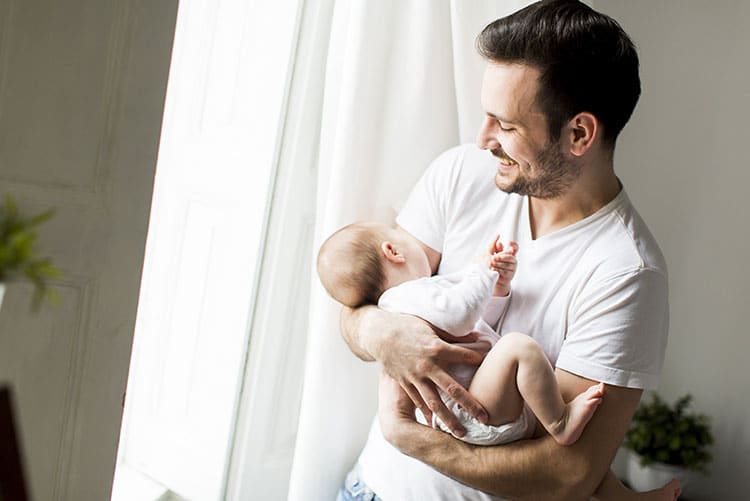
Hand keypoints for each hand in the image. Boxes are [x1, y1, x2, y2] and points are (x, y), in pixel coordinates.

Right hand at [363, 309, 488, 435]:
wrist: (379, 333)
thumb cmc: (407, 325)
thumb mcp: (431, 325)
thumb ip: (453, 335)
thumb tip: (477, 337)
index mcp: (436, 348)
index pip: (465, 357)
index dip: (479, 361)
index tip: (492, 367)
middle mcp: (427, 365)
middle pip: (452, 389)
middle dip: (470, 404)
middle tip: (485, 418)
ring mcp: (414, 377)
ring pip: (434, 402)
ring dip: (449, 419)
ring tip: (462, 433)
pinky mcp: (404, 383)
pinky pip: (418, 402)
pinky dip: (427, 415)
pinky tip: (436, 427)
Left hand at [488, 235, 517, 296]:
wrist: (494, 279)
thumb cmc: (494, 265)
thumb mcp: (493, 254)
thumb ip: (495, 247)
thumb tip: (498, 239)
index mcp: (510, 254)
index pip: (515, 248)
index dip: (514, 244)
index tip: (508, 242)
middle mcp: (513, 260)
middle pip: (510, 257)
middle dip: (501, 257)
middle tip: (493, 258)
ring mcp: (513, 268)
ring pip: (506, 265)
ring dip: (497, 264)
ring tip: (490, 264)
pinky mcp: (510, 275)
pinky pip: (504, 272)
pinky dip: (497, 270)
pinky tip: (492, 269)